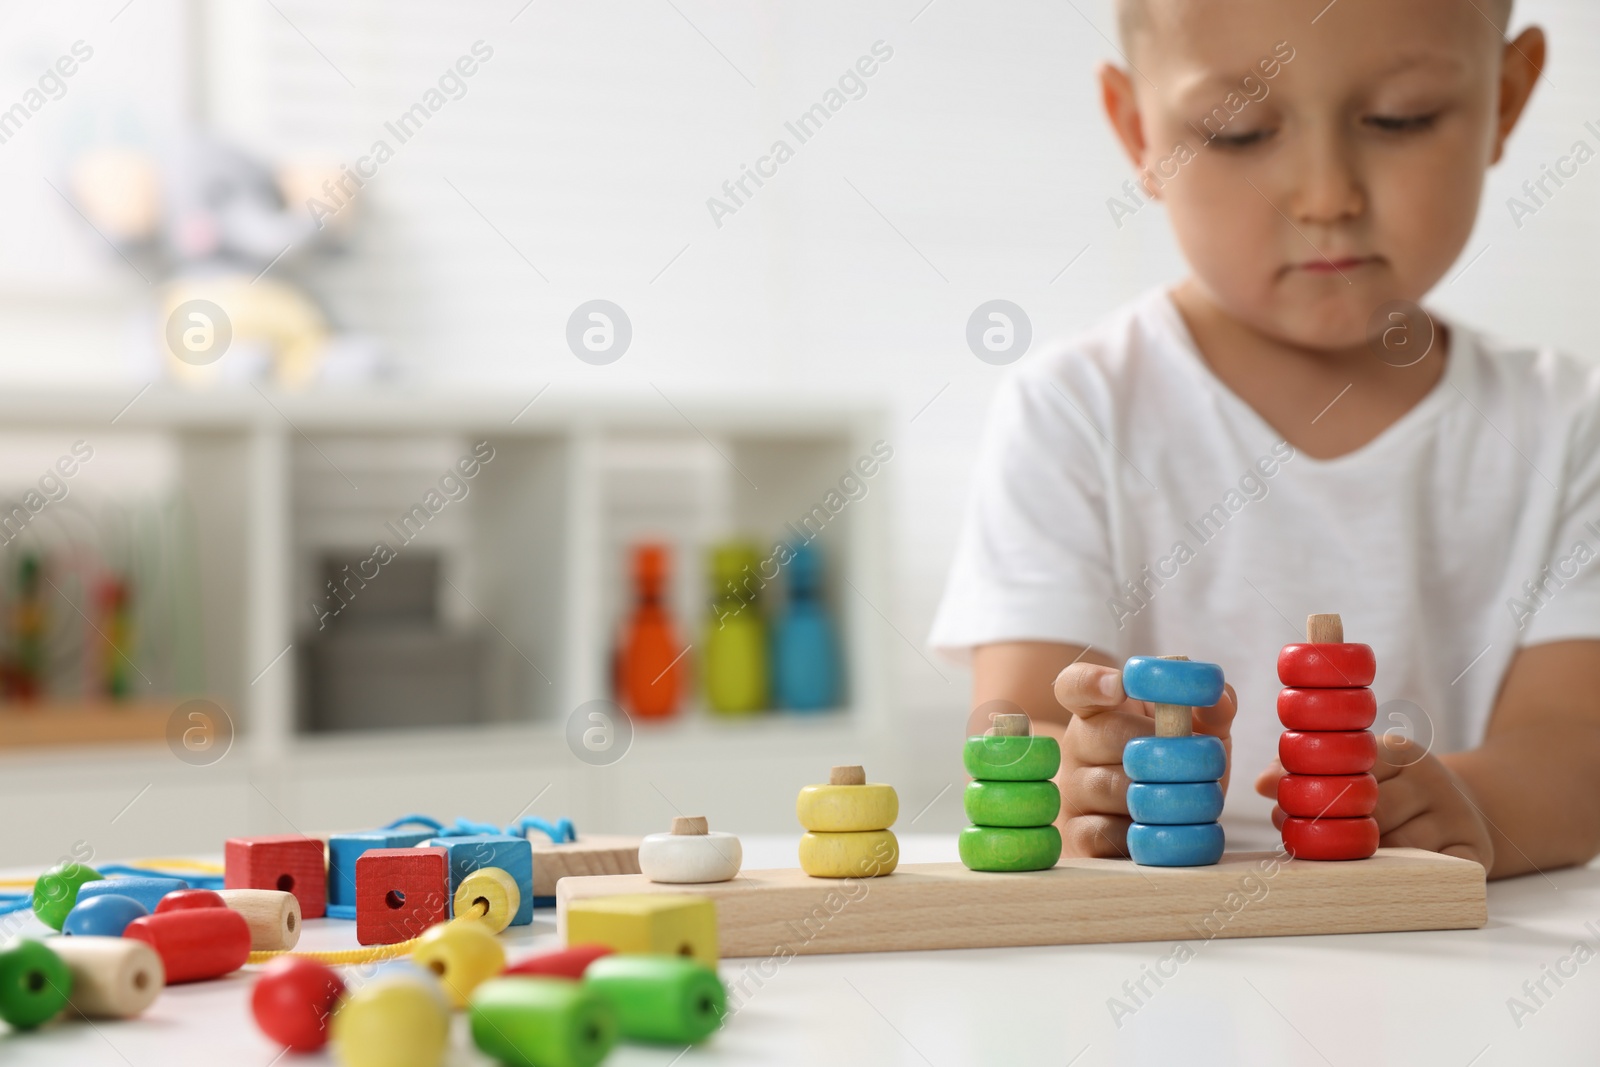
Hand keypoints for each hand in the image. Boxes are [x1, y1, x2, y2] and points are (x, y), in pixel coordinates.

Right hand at [1053, 661, 1237, 857]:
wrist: (1159, 826)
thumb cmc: (1176, 770)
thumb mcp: (1200, 735)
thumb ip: (1213, 711)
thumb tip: (1220, 698)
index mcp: (1101, 709)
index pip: (1076, 685)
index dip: (1092, 682)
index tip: (1120, 686)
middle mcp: (1078, 744)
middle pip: (1109, 733)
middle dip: (1169, 750)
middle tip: (1206, 766)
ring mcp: (1073, 789)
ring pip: (1114, 786)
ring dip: (1169, 797)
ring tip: (1197, 802)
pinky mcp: (1077, 834)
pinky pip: (1108, 833)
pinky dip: (1148, 834)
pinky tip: (1169, 830)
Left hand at [1254, 735, 1494, 867]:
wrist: (1464, 809)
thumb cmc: (1391, 792)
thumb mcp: (1357, 770)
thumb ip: (1308, 772)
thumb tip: (1261, 783)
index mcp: (1401, 751)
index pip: (1351, 769)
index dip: (1313, 795)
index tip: (1281, 813)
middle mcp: (1434, 780)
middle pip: (1373, 811)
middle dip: (1329, 832)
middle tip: (1299, 846)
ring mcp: (1458, 816)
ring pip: (1398, 847)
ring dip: (1360, 862)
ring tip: (1332, 867)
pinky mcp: (1475, 854)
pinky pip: (1434, 873)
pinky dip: (1403, 879)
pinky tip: (1377, 882)